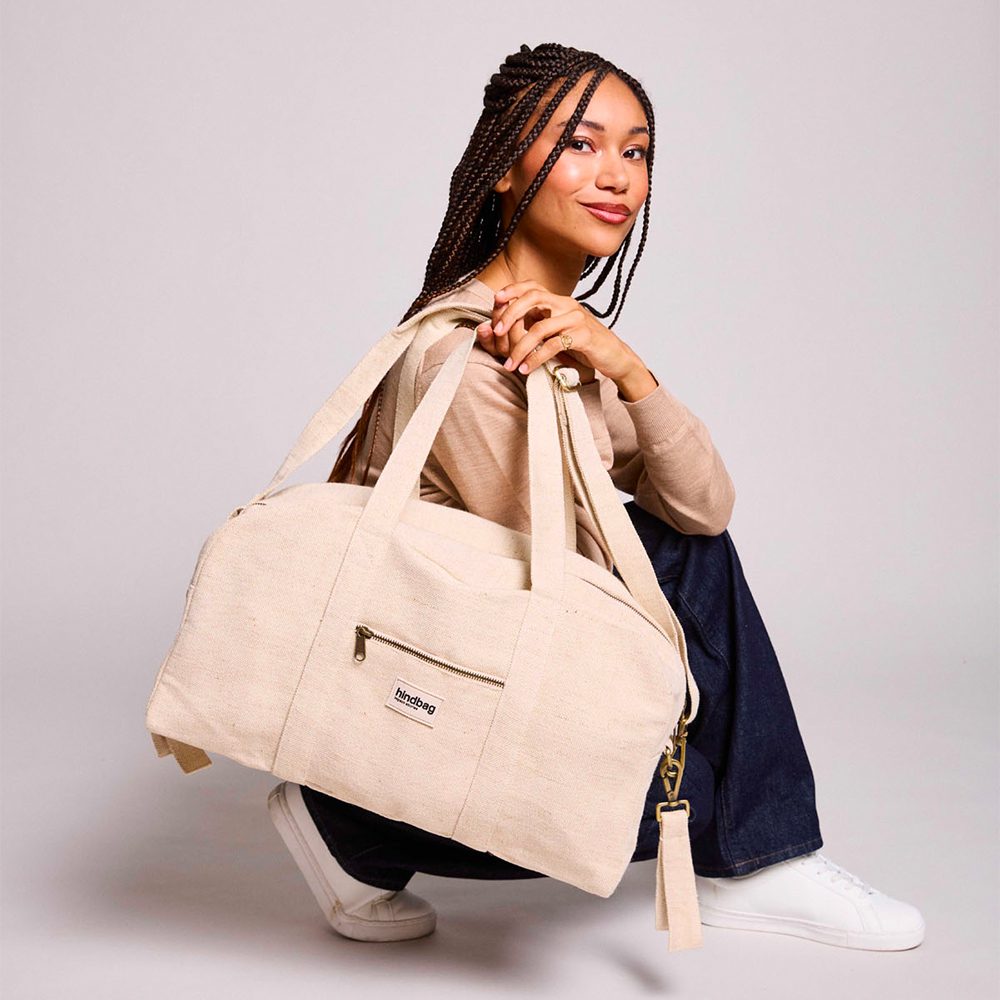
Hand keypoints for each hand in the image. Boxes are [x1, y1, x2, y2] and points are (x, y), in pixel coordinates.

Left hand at [473, 278, 638, 384]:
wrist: (615, 357)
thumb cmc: (583, 346)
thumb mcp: (559, 332)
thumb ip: (538, 328)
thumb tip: (508, 330)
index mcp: (560, 301)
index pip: (533, 286)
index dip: (513, 290)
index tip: (495, 300)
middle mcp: (567, 305)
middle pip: (533, 298)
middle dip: (511, 314)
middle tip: (497, 333)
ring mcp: (576, 319)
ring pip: (540, 327)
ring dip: (520, 347)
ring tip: (510, 364)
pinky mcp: (583, 336)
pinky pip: (553, 345)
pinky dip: (536, 358)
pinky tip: (527, 369)